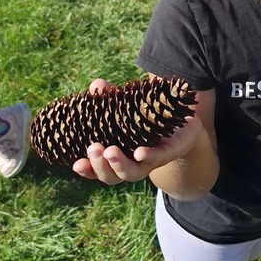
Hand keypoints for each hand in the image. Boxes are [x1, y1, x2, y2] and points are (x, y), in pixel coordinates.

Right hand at [72, 78, 202, 184]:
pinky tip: (139, 152)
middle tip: (94, 149)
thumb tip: (96, 85)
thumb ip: (111, 98)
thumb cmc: (150, 120)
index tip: (76, 163)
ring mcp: (149, 162)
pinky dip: (146, 156)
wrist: (184, 126)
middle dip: (100, 165)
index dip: (87, 169)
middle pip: (112, 175)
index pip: (98, 169)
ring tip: (110, 151)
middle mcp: (131, 164)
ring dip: (119, 165)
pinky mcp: (167, 153)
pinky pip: (155, 158)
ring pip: (131, 173)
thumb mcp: (129, 108)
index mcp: (118, 156)